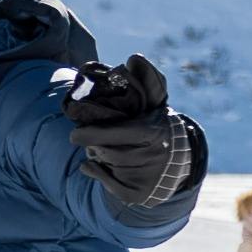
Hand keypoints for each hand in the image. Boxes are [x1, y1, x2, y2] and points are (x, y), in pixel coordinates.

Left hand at [65, 55, 196, 204]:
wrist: (177, 160)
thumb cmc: (156, 125)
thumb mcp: (154, 103)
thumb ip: (145, 79)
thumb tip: (134, 58)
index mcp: (153, 132)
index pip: (116, 133)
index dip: (92, 134)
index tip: (74, 133)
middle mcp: (152, 157)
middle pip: (108, 151)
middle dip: (94, 144)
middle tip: (84, 139)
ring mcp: (146, 177)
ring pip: (107, 166)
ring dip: (96, 156)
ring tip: (95, 149)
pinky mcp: (138, 194)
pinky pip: (107, 184)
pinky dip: (96, 174)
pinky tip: (92, 166)